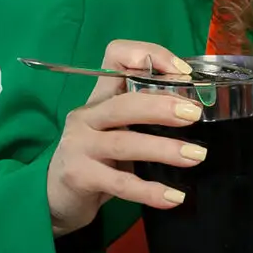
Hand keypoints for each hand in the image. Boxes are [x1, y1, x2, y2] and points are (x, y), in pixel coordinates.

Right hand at [46, 40, 201, 236]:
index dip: (149, 55)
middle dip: (162, 106)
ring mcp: (79, 145)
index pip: (116, 57)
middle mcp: (87, 116)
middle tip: (194, 114)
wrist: (55, 197)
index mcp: (100, 97)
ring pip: (124, 143)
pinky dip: (150, 191)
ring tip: (196, 155)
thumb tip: (195, 109)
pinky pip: (120, 184)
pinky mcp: (79, 176)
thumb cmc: (97, 159)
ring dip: (164, 149)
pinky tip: (174, 198)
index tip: (182, 72)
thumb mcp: (117, 131)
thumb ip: (145, 118)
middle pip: (124, 103)